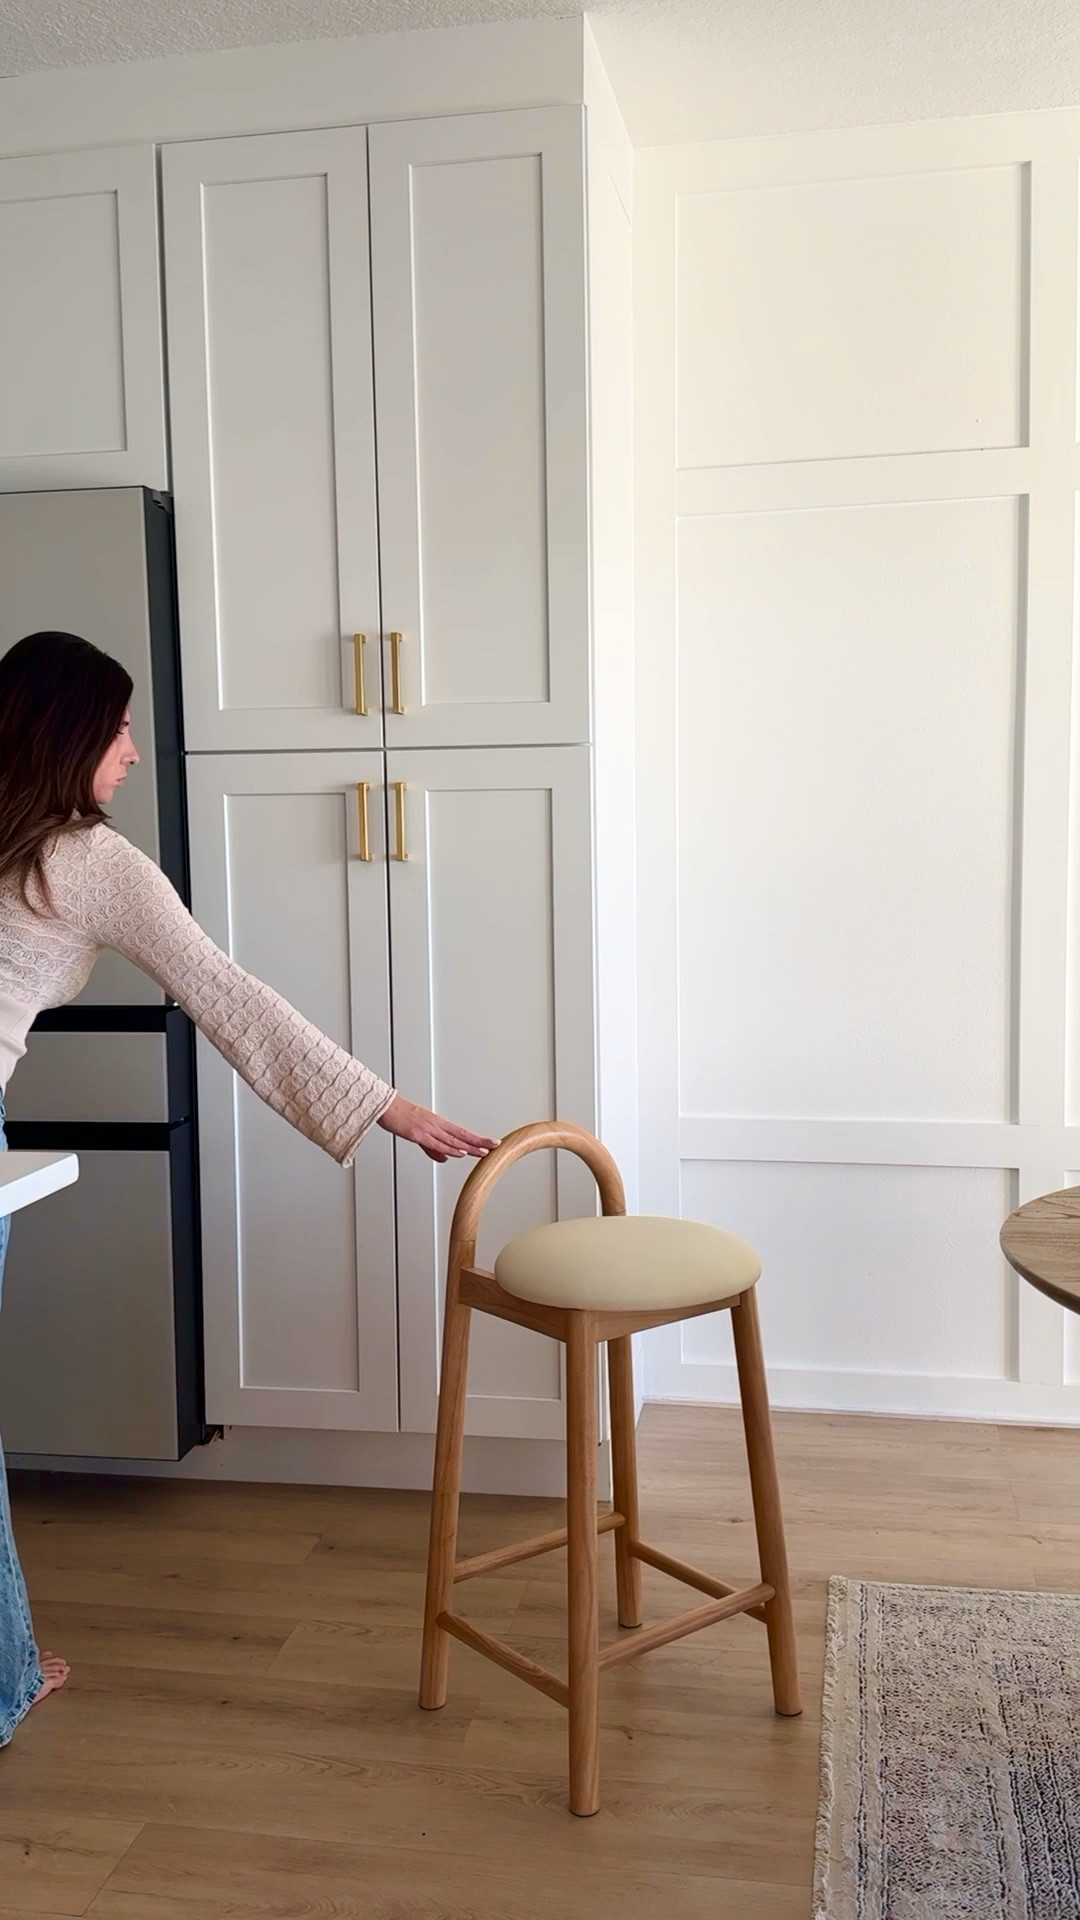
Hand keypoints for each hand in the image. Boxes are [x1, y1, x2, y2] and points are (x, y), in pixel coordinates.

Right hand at [377, 1095, 499, 1163]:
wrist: (385, 1107)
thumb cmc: (400, 1117)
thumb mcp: (419, 1135)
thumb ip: (432, 1148)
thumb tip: (446, 1158)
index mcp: (438, 1123)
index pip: (462, 1133)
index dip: (477, 1138)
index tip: (490, 1142)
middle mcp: (436, 1125)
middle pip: (462, 1135)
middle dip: (480, 1141)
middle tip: (495, 1145)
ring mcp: (428, 1128)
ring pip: (453, 1140)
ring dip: (469, 1146)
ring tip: (483, 1152)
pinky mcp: (419, 1133)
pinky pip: (437, 1143)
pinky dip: (450, 1148)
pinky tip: (460, 1152)